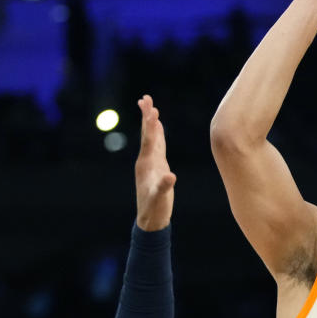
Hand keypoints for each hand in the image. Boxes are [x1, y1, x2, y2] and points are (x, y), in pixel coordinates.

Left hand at [135, 94, 175, 230]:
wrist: (150, 219)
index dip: (151, 126)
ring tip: (151, 107)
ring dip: (151, 122)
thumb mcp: (160, 199)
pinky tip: (158, 126)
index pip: (149, 141)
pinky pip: (156, 145)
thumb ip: (164, 187)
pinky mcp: (156, 166)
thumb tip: (171, 178)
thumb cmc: (155, 209)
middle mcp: (146, 160)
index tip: (152, 110)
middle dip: (146, 116)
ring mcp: (150, 163)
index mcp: (146, 165)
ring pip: (150, 138)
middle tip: (145, 98)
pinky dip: (157, 134)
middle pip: (146, 134)